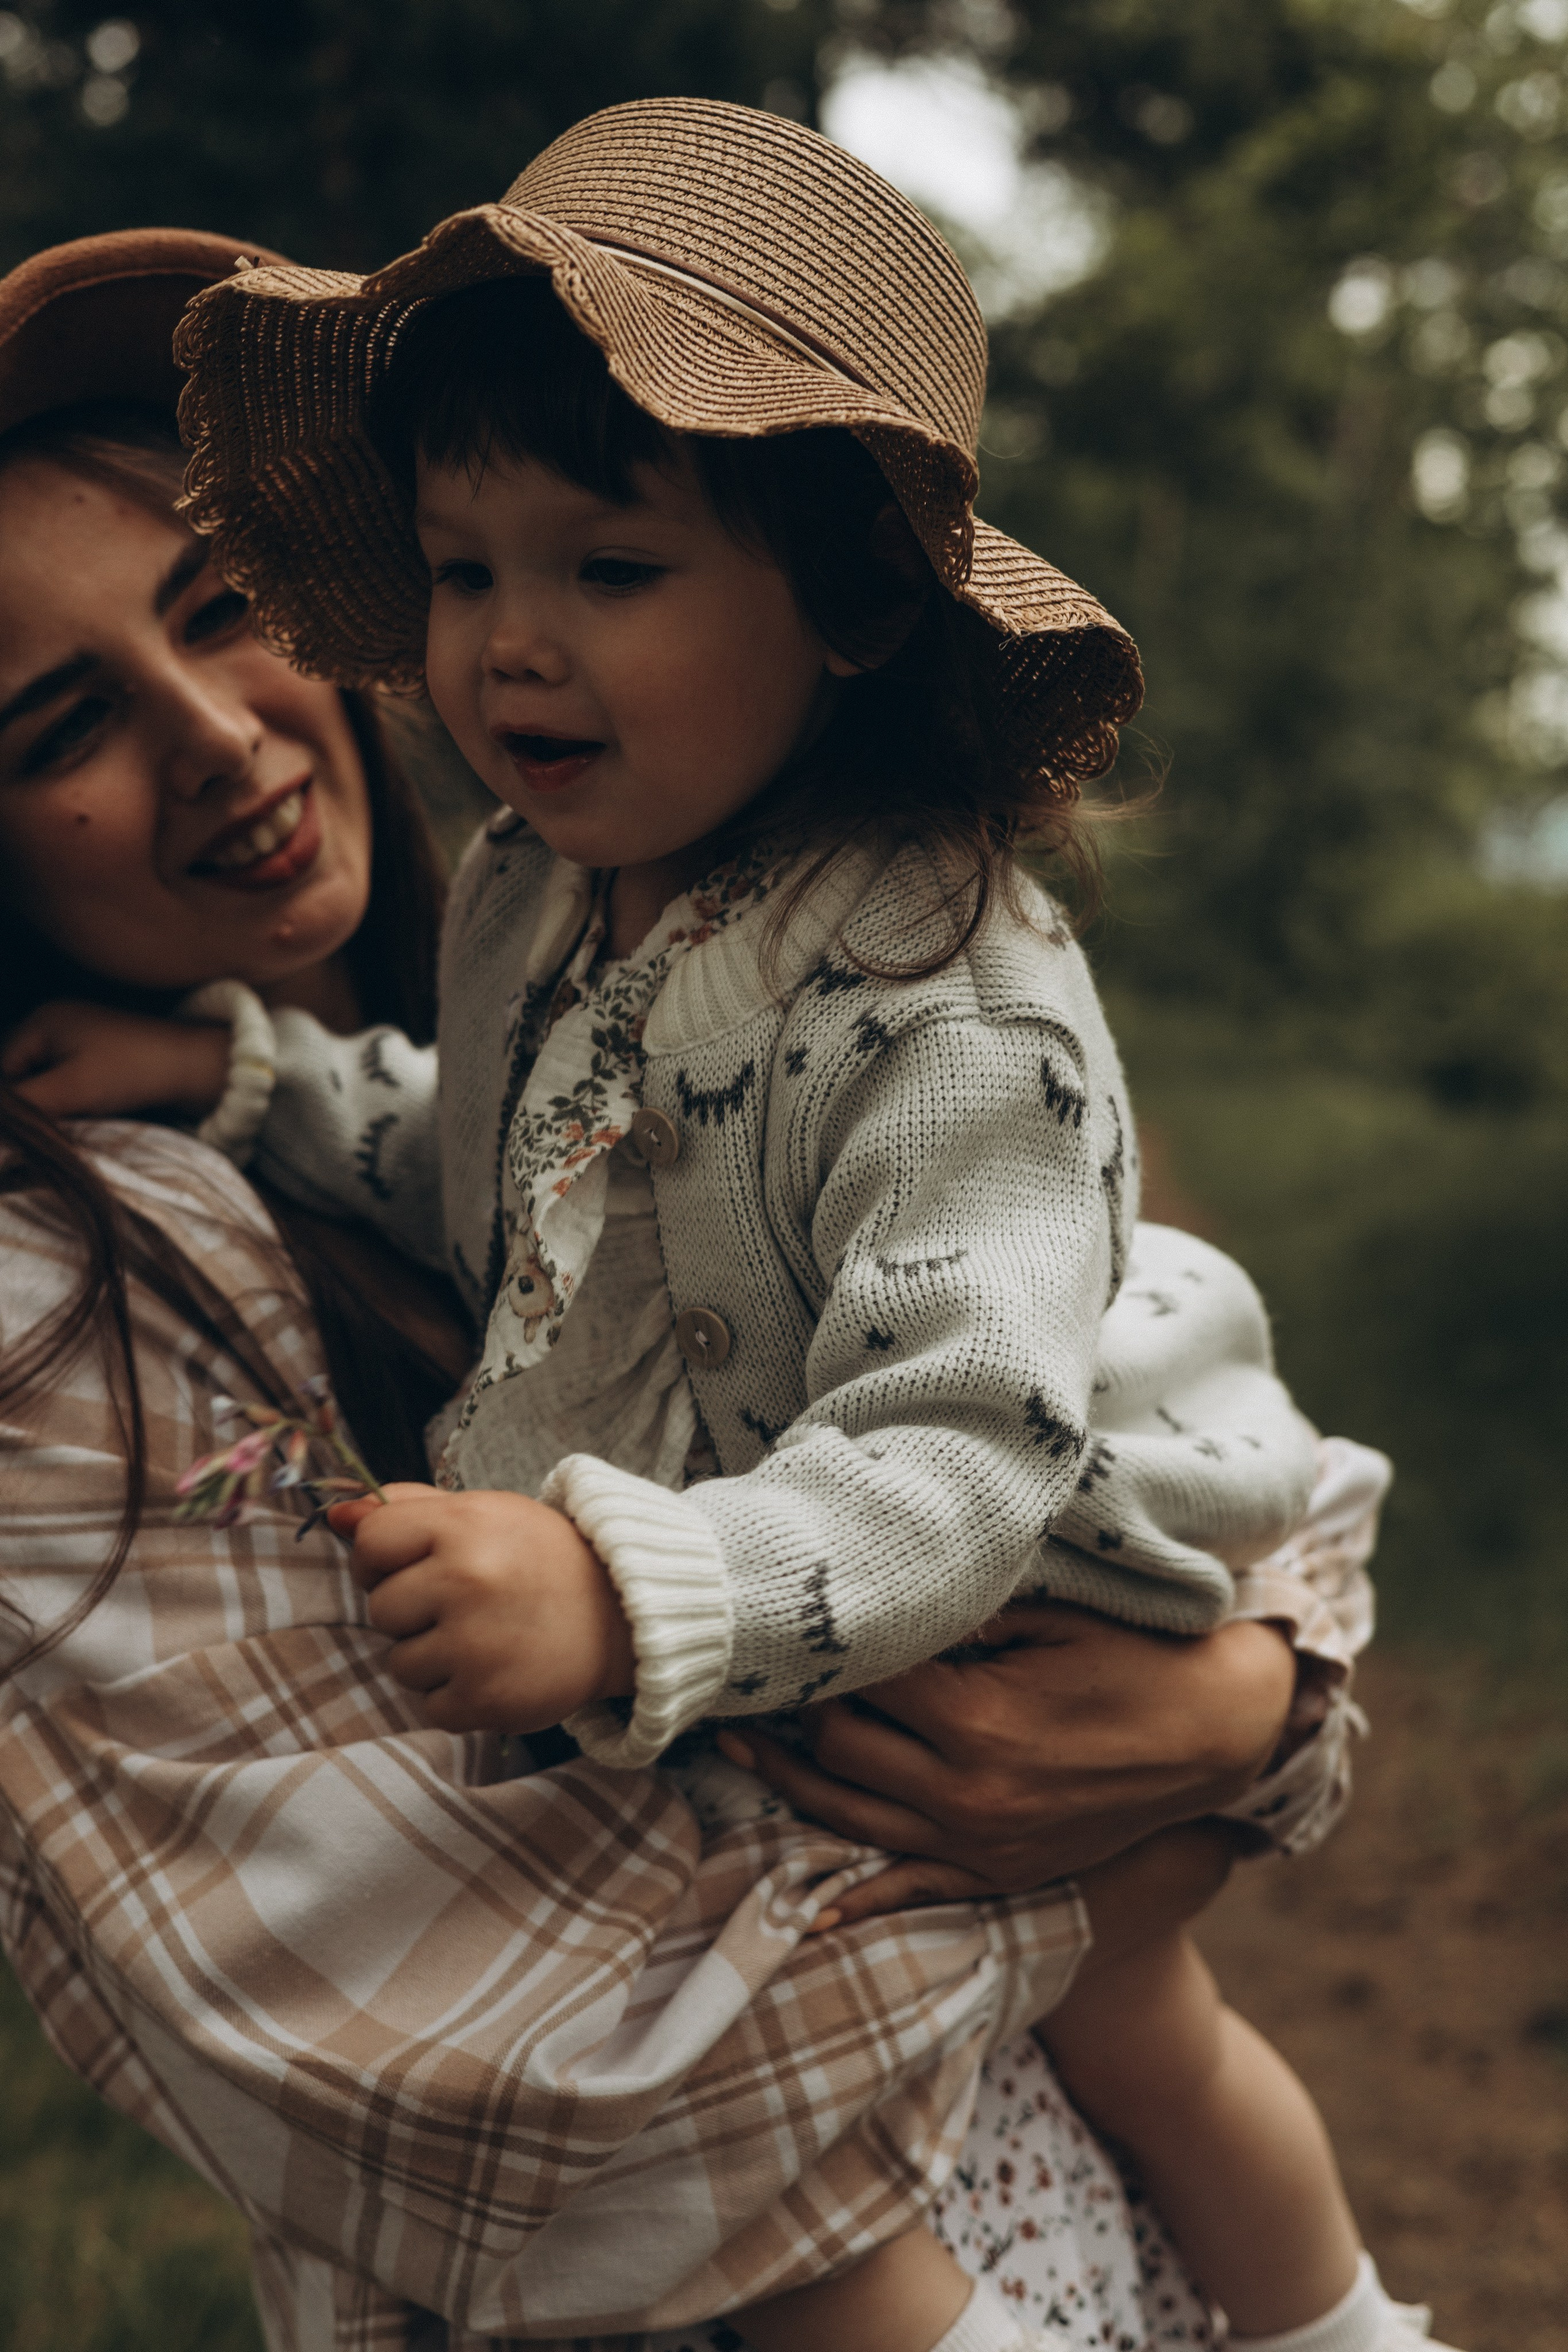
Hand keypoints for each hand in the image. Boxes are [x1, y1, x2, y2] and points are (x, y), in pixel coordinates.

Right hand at [2, 1000, 229, 1119]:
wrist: (198, 1068)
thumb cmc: (134, 1070)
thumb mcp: (71, 1089)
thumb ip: (27, 1104)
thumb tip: (6, 1133)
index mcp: (42, 1020)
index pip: (5, 1072)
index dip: (17, 1106)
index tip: (33, 1129)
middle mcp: (58, 1024)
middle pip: (25, 1078)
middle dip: (37, 1105)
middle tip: (57, 1126)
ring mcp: (82, 1040)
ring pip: (50, 1086)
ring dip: (58, 1108)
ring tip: (78, 1119)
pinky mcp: (104, 1060)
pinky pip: (74, 1087)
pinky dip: (77, 1104)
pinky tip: (93, 1115)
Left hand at [330, 1482, 636, 1733]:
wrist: (626, 1614)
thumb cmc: (542, 1559)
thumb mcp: (484, 1514)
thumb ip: (408, 1508)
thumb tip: (335, 1514)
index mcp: (461, 1526)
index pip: (370, 1543)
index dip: (384, 1558)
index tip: (419, 1564)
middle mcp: (464, 1581)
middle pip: (380, 1609)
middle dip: (413, 1611)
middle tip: (468, 1603)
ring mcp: (474, 1644)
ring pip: (400, 1663)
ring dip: (433, 1657)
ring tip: (486, 1638)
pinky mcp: (486, 1699)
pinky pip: (430, 1705)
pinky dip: (457, 1695)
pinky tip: (496, 1669)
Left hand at [716, 1602, 1295, 1929]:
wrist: (1218, 1731)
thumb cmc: (1134, 1653)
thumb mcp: (1053, 1614)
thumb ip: (967, 1608)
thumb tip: (885, 1584)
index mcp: (976, 1718)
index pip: (863, 1679)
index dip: (823, 1646)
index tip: (785, 1613)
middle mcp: (968, 1792)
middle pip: (841, 1749)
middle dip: (793, 1710)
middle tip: (748, 1671)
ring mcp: (983, 1842)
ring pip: (855, 1820)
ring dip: (790, 1786)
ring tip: (734, 1751)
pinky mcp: (1001, 1873)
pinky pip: (914, 1890)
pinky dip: (860, 1900)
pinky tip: (810, 1906)